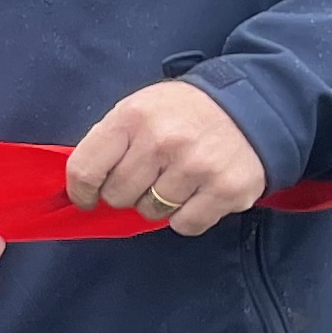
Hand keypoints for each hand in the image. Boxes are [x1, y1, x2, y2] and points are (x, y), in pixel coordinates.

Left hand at [63, 81, 268, 235]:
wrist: (250, 107)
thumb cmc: (183, 112)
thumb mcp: (139, 109)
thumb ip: (110, 143)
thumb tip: (82, 186)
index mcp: (132, 117)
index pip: (85, 169)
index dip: (81, 191)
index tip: (87, 197)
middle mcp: (162, 141)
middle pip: (117, 196)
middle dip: (126, 193)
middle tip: (147, 177)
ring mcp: (196, 167)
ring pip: (150, 213)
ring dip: (158, 204)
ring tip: (176, 179)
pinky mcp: (226, 190)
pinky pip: (185, 225)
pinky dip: (187, 216)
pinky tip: (197, 193)